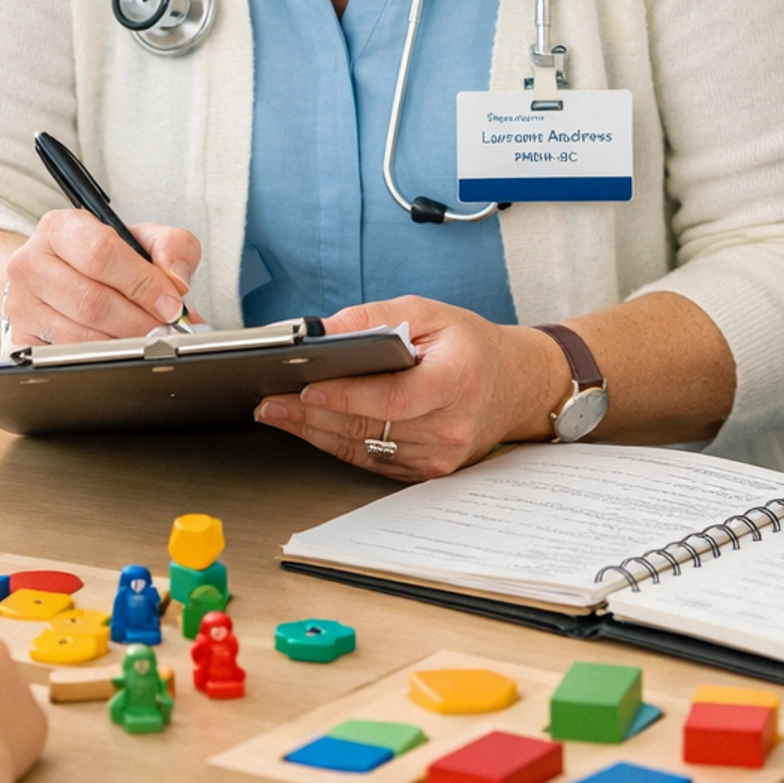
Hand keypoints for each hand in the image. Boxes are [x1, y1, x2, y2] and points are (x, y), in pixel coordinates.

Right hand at [3, 208, 201, 346]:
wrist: (54, 278)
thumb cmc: (98, 259)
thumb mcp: (140, 239)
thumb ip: (171, 247)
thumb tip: (177, 282)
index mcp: (59, 228)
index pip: (102, 254)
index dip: (143, 283)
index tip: (170, 303)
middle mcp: (31, 264)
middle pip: (92, 301)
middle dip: (139, 321)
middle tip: (165, 329)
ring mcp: (21, 305)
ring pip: (81, 336)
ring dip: (124, 343)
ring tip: (147, 340)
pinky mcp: (22, 340)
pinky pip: (67, 360)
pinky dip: (102, 360)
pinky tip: (119, 351)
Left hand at [254, 297, 565, 479]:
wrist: (513, 384)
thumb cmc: (469, 345)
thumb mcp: (428, 312)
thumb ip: (375, 318)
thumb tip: (322, 332)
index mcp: (457, 379)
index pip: (393, 397)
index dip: (346, 396)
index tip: (306, 389)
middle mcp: (452, 425)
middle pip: (371, 426)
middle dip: (312, 414)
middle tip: (270, 401)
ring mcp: (442, 454)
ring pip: (365, 447)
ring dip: (315, 432)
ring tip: (276, 412)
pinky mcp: (429, 470)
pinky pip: (372, 461)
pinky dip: (336, 444)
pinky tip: (307, 428)